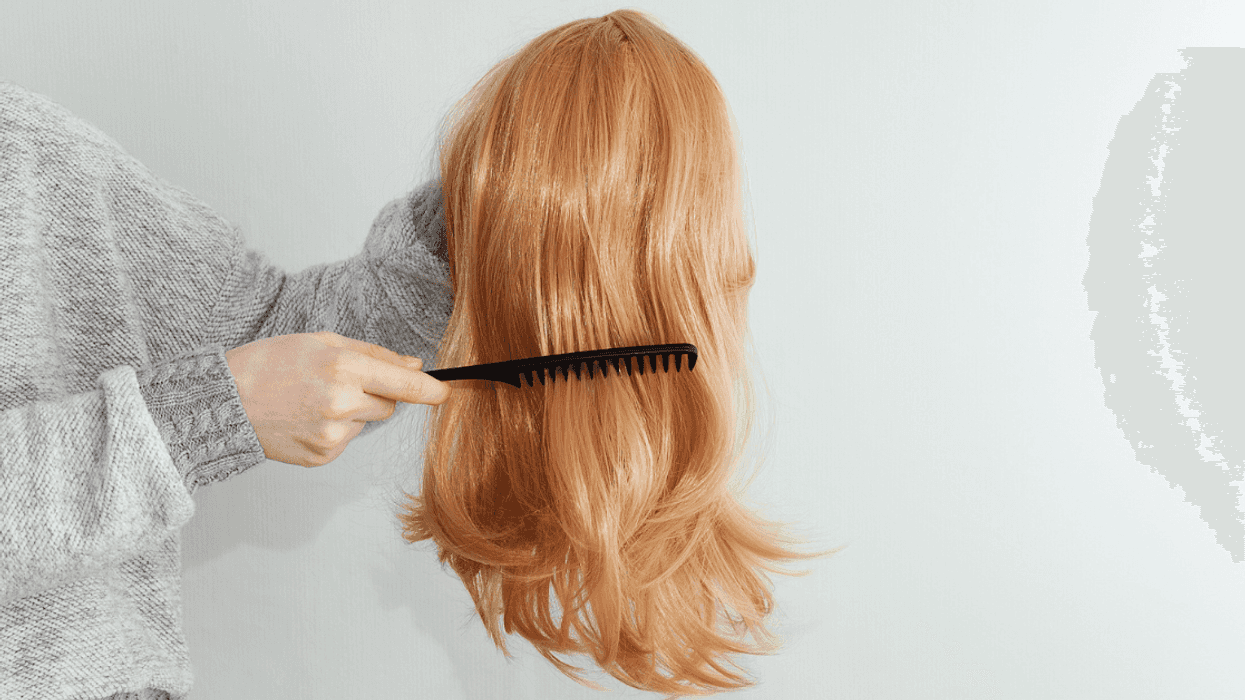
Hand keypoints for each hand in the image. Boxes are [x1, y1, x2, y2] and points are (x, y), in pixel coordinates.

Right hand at [223, 331, 449, 466]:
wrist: (224, 402)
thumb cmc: (269, 364)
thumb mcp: (322, 342)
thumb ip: (373, 354)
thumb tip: (413, 367)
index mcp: (344, 368)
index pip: (405, 385)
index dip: (431, 391)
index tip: (446, 393)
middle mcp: (342, 404)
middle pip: (389, 405)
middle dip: (375, 394)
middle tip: (337, 383)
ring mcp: (332, 435)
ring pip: (366, 423)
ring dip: (352, 412)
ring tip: (312, 401)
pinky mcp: (322, 456)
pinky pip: (345, 441)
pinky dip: (333, 430)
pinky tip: (305, 419)